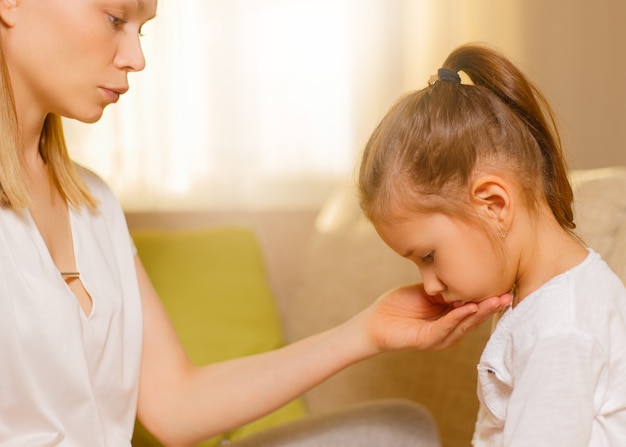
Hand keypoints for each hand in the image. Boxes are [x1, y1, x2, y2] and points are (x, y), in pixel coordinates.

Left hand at [365, 283, 511, 351]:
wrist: (375, 321)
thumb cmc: (398, 305)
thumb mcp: (426, 291)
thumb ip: (444, 287)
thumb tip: (462, 273)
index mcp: (449, 317)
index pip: (474, 308)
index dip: (488, 298)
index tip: (504, 286)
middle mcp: (449, 330)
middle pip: (475, 318)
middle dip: (491, 306)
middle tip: (508, 295)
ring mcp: (440, 337)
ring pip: (465, 324)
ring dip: (480, 312)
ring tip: (494, 300)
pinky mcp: (428, 340)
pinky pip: (446, 327)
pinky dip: (458, 317)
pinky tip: (469, 308)